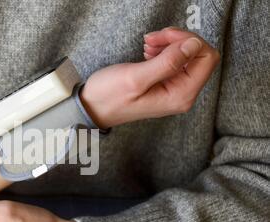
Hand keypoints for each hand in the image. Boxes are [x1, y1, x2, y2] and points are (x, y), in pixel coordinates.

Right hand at [80, 27, 220, 127]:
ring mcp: (175, 89)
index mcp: (180, 95)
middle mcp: (183, 94)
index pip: (206, 58)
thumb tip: (194, 45)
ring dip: (169, 43)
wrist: (92, 107)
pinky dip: (165, 50)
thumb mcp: (136, 78)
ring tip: (147, 45)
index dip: (188, 40)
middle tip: (152, 38)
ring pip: (188, 55)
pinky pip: (177, 61)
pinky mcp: (167, 84)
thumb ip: (167, 63)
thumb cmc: (109, 97)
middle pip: (199, 55)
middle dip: (177, 40)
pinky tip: (148, 51)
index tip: (163, 37)